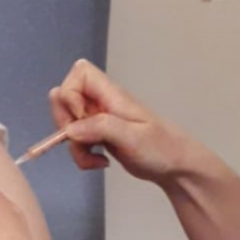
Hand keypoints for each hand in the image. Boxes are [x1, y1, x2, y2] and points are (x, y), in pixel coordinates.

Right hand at [51, 59, 210, 184]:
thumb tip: (69, 130)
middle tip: (82, 140)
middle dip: (65, 123)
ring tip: (94, 158)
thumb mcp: (132, 137)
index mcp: (110, 94)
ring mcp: (97, 118)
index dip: (70, 93)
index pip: (80, 72)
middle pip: (63, 98)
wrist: (175, 167)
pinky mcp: (96, 135)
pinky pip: (74, 139)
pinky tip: (99, 161)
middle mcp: (100, 102)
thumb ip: (100, 128)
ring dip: (73, 145)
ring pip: (66, 122)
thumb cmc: (161, 147)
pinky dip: (80, 153)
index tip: (80, 116)